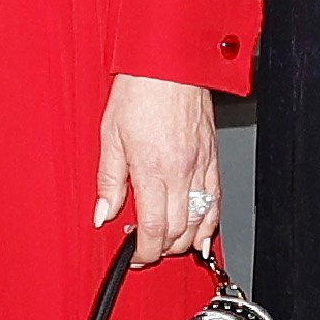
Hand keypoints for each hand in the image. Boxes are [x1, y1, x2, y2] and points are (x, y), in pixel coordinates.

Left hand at [95, 74, 218, 264]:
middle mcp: (181, 172)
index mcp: (153, 169)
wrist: (170, 64)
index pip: (153, 229)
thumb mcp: (110, 137)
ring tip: (167, 243)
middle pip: (177, 232)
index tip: (134, 256)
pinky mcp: (212, 158)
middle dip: (160, 249)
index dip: (144, 252)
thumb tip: (103, 214)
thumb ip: (108, 182)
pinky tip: (202, 235)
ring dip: (183, 241)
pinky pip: (216, 201)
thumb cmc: (141, 91)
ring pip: (200, 221)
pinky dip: (210, 224)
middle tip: (144, 248)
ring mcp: (200, 166)